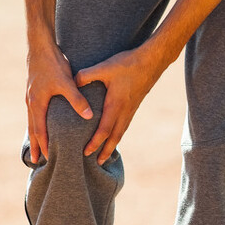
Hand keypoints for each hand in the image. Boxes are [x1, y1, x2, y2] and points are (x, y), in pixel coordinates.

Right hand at [25, 42, 92, 164]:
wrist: (40, 45)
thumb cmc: (53, 63)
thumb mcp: (66, 82)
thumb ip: (77, 100)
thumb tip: (88, 116)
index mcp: (37, 103)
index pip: (39, 130)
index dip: (43, 144)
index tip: (45, 158)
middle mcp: (31, 102)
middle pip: (33, 128)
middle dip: (35, 145)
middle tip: (36, 161)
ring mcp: (31, 96)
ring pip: (32, 120)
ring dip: (35, 135)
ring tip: (36, 147)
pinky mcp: (34, 90)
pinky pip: (34, 112)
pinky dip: (36, 122)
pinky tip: (40, 124)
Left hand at [76, 45, 168, 164]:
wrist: (152, 61)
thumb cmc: (128, 64)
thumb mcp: (105, 67)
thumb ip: (87, 75)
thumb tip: (72, 82)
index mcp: (116, 105)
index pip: (104, 130)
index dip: (95, 142)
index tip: (86, 152)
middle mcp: (124, 111)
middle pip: (115, 137)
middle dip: (106, 151)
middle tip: (98, 163)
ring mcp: (131, 109)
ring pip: (121, 132)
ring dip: (113, 144)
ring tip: (106, 154)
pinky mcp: (134, 105)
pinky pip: (125, 124)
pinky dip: (118, 134)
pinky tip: (115, 134)